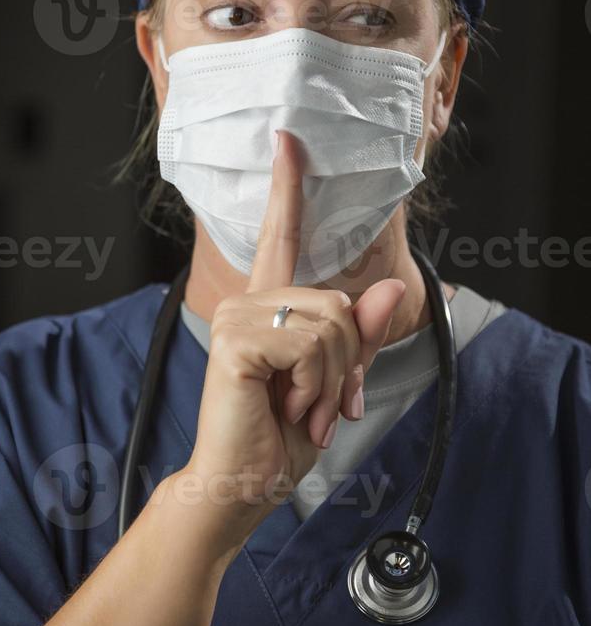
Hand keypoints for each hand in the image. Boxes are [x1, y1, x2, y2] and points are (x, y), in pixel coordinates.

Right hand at [186, 130, 405, 535]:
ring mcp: (237, 315)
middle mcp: (248, 300)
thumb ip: (361, 338)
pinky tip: (290, 406)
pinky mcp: (235, 339)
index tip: (288, 139)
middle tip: (322, 404)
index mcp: (269, 307)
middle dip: (348, 362)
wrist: (243, 485)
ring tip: (303, 409)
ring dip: (333, 379)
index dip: (288, 187)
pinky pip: (312, 342)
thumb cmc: (281, 437)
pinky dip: (318, 384)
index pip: (280, 234)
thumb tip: (389, 289)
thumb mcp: (336, 384)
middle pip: (339, 302)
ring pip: (332, 321)